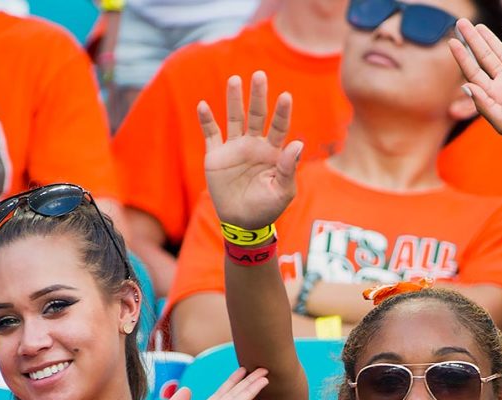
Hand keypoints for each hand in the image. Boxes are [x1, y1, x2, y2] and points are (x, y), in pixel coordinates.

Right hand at [198, 71, 301, 230]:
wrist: (243, 222)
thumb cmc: (267, 208)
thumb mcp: (283, 191)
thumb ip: (288, 168)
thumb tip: (298, 143)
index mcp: (273, 152)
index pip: (279, 127)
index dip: (282, 113)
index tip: (286, 97)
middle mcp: (254, 145)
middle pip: (257, 115)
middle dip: (258, 96)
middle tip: (260, 75)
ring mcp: (235, 148)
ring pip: (234, 118)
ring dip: (234, 100)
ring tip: (235, 80)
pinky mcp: (216, 155)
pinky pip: (211, 133)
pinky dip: (206, 120)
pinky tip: (203, 105)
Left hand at [449, 20, 501, 146]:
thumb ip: (483, 105)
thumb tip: (465, 87)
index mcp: (495, 96)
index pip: (474, 72)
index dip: (462, 57)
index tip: (452, 41)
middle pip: (484, 57)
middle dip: (472, 40)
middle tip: (461, 22)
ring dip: (490, 39)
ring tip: (477, 26)